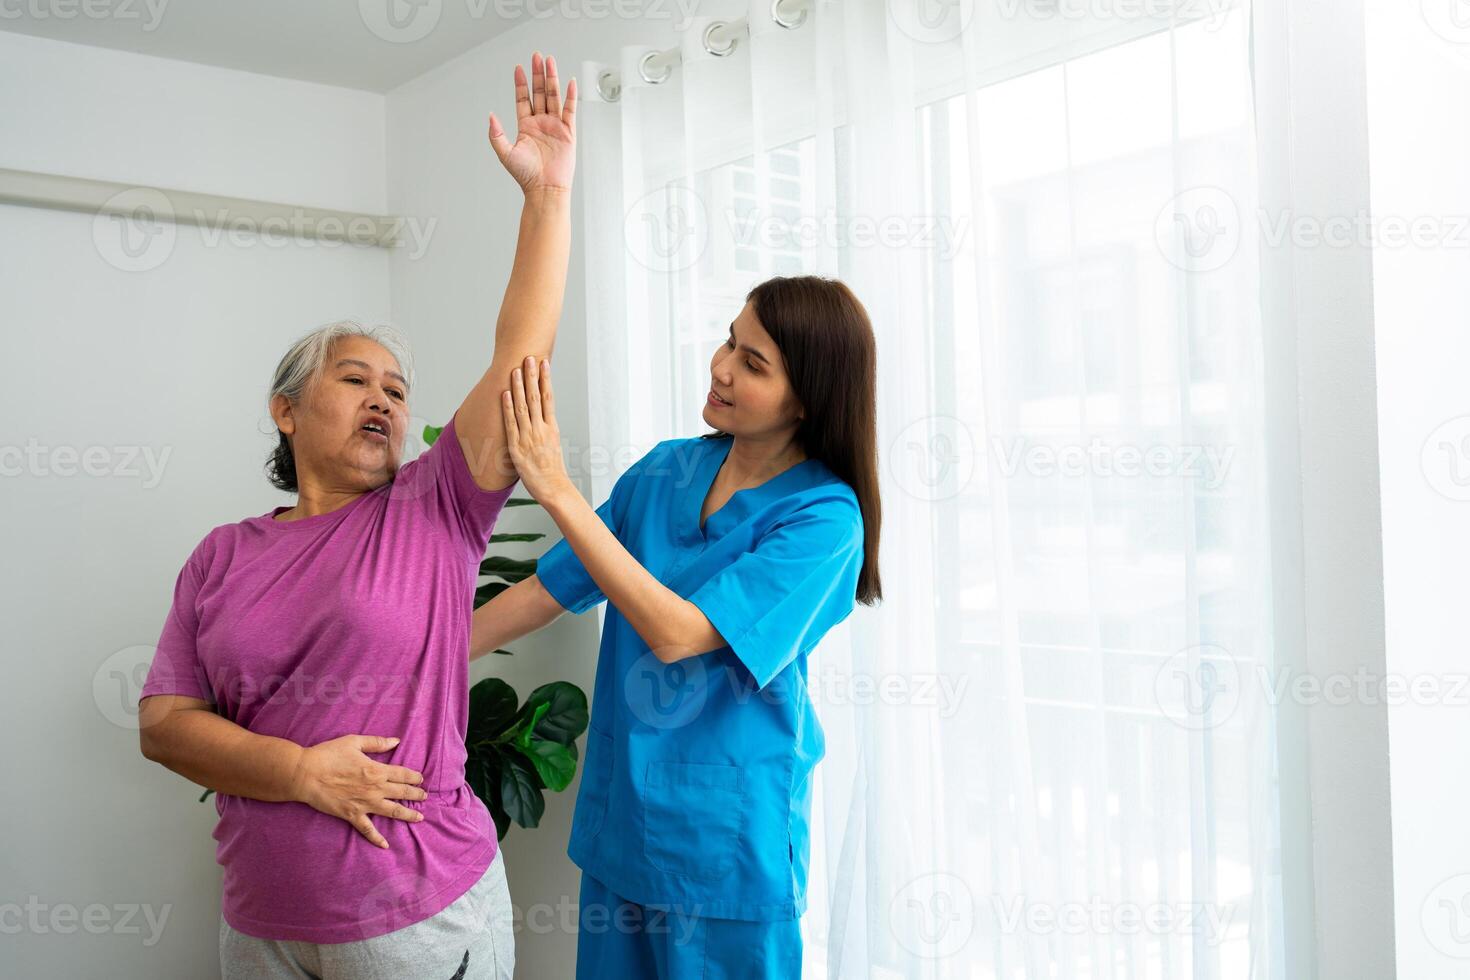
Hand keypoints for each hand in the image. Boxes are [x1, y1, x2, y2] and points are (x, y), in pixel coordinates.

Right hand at [290, 735, 426, 849]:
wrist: (305, 774)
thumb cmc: (328, 755)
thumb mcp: (354, 742)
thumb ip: (377, 742)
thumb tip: (396, 741)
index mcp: (377, 770)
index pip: (403, 774)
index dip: (414, 777)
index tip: (421, 779)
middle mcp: (375, 789)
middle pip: (402, 792)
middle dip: (416, 794)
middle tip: (424, 797)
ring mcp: (364, 804)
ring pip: (392, 811)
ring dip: (407, 814)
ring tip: (419, 817)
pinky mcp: (351, 815)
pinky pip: (367, 829)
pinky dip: (376, 838)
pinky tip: (385, 845)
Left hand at [487, 51, 576, 194]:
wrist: (545, 189)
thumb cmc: (526, 176)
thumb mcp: (505, 153)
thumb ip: (496, 134)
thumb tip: (490, 115)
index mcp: (526, 127)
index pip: (523, 99)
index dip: (521, 84)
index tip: (519, 68)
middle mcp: (541, 124)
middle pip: (539, 93)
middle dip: (538, 74)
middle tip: (536, 56)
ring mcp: (555, 126)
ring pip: (553, 97)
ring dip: (551, 79)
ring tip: (549, 61)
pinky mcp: (568, 132)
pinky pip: (569, 110)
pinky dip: (570, 96)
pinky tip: (569, 82)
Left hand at [502, 355, 573, 503]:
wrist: (554, 488)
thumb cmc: (553, 470)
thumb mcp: (552, 447)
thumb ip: (545, 432)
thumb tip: (540, 420)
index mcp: (552, 428)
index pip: (549, 398)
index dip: (546, 379)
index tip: (544, 363)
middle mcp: (542, 429)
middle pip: (537, 397)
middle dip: (532, 376)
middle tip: (529, 357)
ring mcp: (529, 437)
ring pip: (524, 406)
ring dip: (519, 386)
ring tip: (515, 369)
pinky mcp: (517, 446)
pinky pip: (511, 423)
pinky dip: (508, 407)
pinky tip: (506, 393)